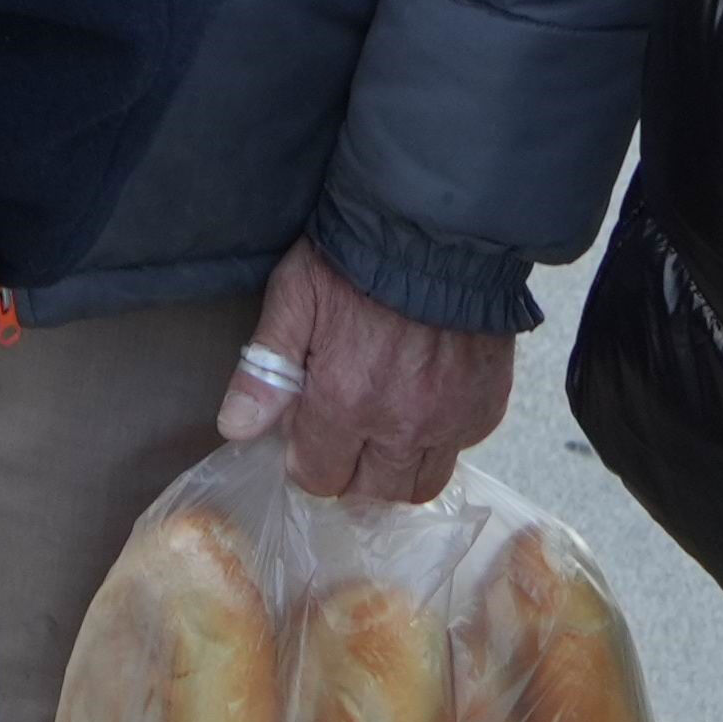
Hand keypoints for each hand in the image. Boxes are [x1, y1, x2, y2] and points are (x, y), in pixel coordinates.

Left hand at [214, 237, 523, 507]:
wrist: (441, 228)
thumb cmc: (359, 257)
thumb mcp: (295, 296)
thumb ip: (265, 368)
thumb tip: (236, 428)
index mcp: (345, 402)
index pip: (317, 476)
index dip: (306, 457)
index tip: (306, 430)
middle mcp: (401, 425)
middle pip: (370, 493)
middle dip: (350, 471)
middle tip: (344, 434)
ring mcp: (450, 421)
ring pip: (419, 486)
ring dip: (395, 470)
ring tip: (383, 436)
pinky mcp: (486, 407)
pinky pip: (459, 449)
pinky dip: (439, 441)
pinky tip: (424, 406)